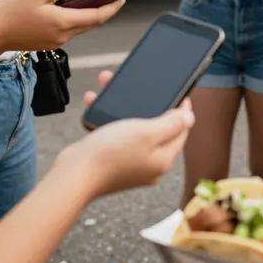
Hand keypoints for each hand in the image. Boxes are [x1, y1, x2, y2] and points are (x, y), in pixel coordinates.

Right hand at [0, 0, 125, 51]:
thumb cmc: (11, 12)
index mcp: (64, 22)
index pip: (98, 16)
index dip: (113, 7)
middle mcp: (64, 35)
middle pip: (92, 22)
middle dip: (104, 10)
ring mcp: (56, 41)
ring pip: (80, 26)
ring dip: (88, 13)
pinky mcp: (48, 43)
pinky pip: (68, 29)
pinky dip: (74, 18)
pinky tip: (68, 7)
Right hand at [56, 70, 193, 200]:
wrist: (74, 175)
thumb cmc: (110, 155)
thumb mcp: (146, 132)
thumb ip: (171, 124)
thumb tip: (189, 118)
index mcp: (162, 159)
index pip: (181, 131)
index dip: (182, 111)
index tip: (181, 94)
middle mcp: (148, 164)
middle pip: (156, 128)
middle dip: (148, 104)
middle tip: (143, 87)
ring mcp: (129, 164)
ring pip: (133, 127)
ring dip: (123, 107)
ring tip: (111, 88)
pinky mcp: (111, 161)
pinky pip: (115, 134)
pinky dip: (108, 119)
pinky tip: (96, 105)